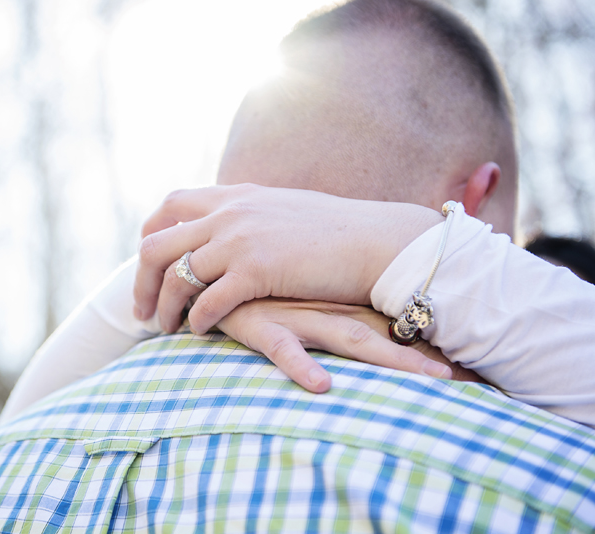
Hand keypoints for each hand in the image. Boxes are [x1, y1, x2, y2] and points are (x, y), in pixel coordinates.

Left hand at [134, 184, 443, 333]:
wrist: (376, 240)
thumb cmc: (338, 232)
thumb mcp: (284, 209)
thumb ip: (251, 213)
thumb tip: (232, 222)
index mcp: (236, 196)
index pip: (171, 204)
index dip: (150, 234)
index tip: (148, 264)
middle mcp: (230, 213)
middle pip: (158, 244)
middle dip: (142, 280)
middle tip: (142, 309)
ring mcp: (241, 239)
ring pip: (177, 275)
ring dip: (164, 306)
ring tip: (164, 328)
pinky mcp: (258, 270)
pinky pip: (209, 299)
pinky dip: (197, 319)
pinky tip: (199, 331)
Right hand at [215, 298, 478, 392]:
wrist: (204, 267)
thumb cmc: (248, 286)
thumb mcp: (288, 295)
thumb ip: (318, 309)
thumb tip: (350, 327)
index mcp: (334, 299)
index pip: (392, 319)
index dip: (429, 340)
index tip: (471, 367)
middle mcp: (323, 306)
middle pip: (387, 332)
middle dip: (426, 357)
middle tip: (470, 379)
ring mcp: (295, 315)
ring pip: (352, 339)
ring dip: (394, 361)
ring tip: (434, 379)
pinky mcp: (259, 324)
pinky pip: (282, 348)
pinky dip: (301, 367)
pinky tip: (322, 386)